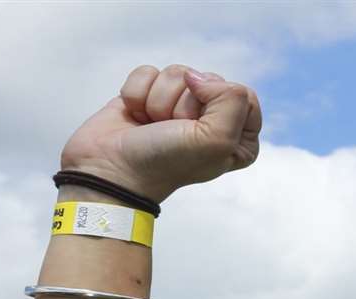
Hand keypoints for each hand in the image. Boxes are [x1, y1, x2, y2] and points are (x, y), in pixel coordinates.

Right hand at [58, 65, 261, 204]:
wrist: (112, 169)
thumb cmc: (167, 161)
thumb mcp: (217, 140)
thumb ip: (231, 100)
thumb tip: (196, 76)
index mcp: (240, 138)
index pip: (243, 94)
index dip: (217, 103)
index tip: (198, 127)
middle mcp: (213, 121)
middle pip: (208, 79)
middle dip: (184, 103)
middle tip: (172, 129)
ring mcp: (179, 107)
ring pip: (178, 73)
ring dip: (159, 100)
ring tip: (153, 125)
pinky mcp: (149, 95)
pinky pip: (148, 72)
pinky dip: (138, 93)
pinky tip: (136, 116)